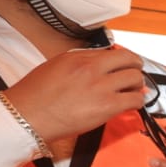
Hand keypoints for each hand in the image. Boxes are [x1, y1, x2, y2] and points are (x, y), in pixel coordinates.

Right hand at [4, 47, 144, 141]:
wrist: (27, 115)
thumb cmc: (35, 96)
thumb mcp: (55, 66)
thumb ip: (78, 63)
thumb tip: (96, 66)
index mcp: (78, 57)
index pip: (113, 51)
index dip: (123, 59)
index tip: (125, 65)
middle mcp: (92, 68)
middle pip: (129, 60)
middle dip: (135, 68)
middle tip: (135, 76)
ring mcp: (101, 86)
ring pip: (136, 79)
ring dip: (137, 86)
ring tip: (132, 92)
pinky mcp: (107, 105)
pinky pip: (135, 100)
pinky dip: (138, 102)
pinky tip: (132, 105)